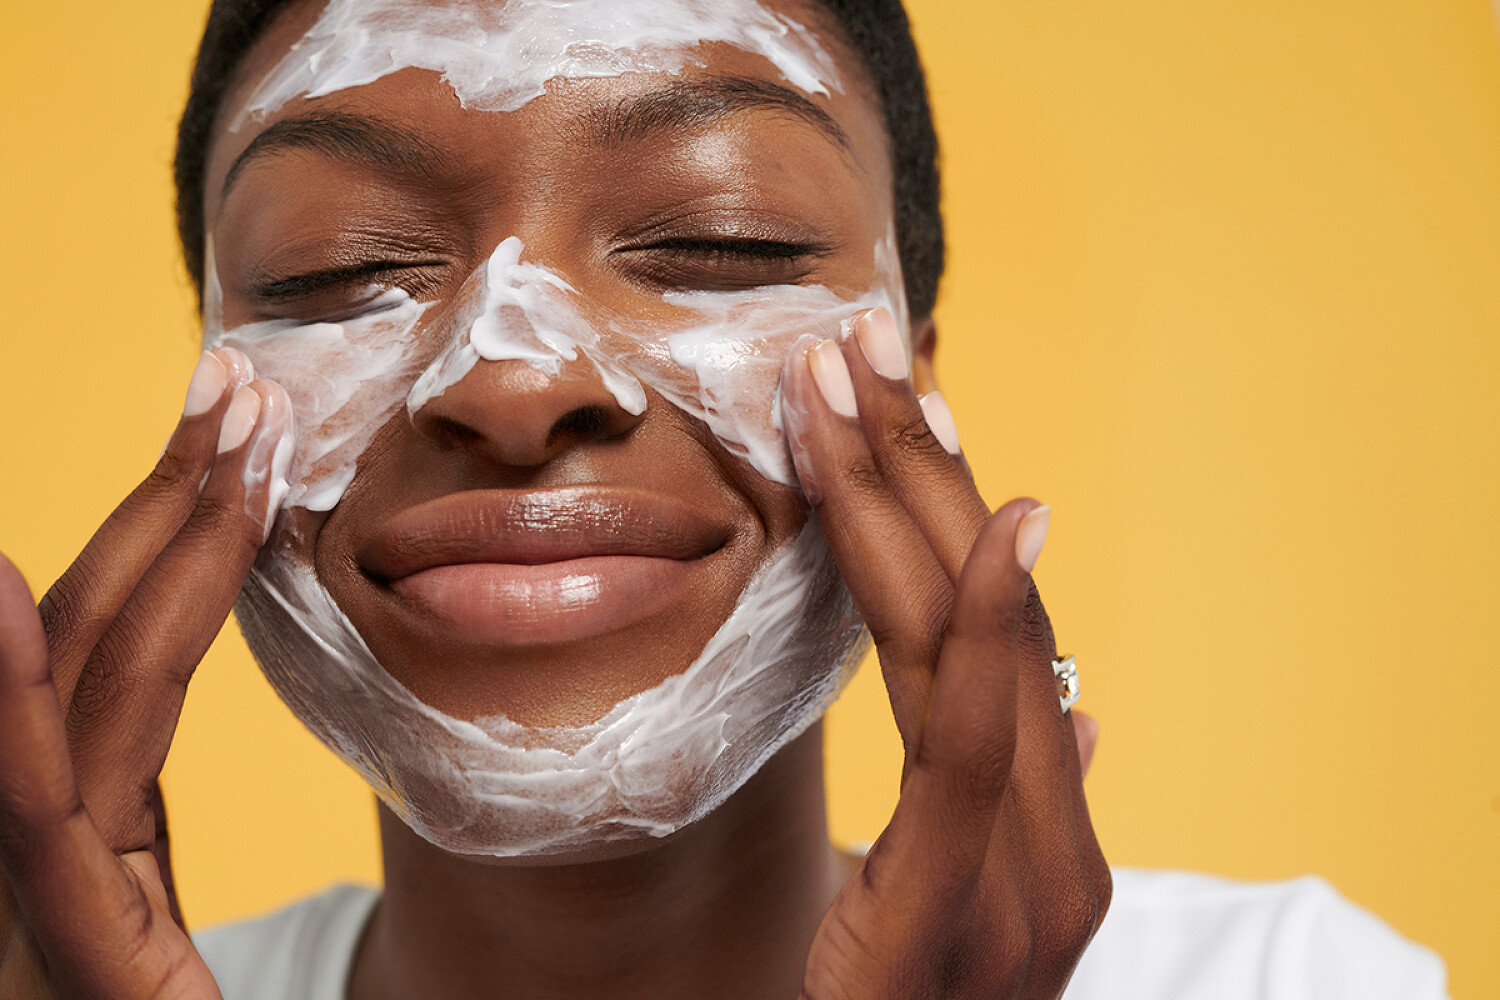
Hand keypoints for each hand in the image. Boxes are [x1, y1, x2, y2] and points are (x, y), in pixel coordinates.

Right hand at [0, 348, 292, 999]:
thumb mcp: (188, 952)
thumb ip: (168, 839)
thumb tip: (205, 737)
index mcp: (94, 849)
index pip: (137, 665)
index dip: (182, 541)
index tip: (241, 435)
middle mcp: (48, 855)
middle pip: (106, 652)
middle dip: (167, 507)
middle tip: (237, 384)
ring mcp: (35, 898)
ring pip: (83, 699)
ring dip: (143, 551)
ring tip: (210, 429)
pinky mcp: (56, 946)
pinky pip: (38, 810)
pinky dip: (6, 699)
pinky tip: (0, 598)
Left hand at [783, 310, 1109, 999]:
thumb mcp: (937, 909)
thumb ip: (1009, 804)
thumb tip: (1074, 709)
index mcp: (1040, 833)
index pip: (992, 639)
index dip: (945, 506)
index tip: (899, 398)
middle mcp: (1052, 843)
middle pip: (986, 617)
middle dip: (922, 467)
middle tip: (869, 341)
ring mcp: (1029, 880)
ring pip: (977, 653)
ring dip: (920, 504)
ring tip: (867, 382)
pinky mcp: (973, 912)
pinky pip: (982, 748)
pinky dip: (999, 629)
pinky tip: (1008, 526)